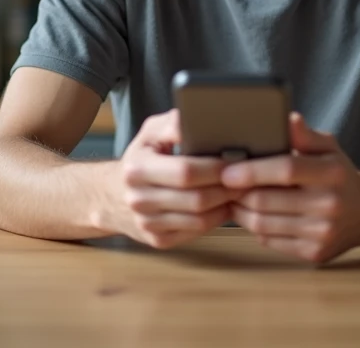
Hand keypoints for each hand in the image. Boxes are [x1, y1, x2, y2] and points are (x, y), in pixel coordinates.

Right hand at [112, 109, 238, 249]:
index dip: (215, 167)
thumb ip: (174, 124)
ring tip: (240, 191)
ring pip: (199, 220)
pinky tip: (224, 206)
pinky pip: (195, 233)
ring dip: (225, 205)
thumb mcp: (152, 132)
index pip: (185, 171)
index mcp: (138, 168)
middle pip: (196, 199)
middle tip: (247, 178)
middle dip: (227, 188)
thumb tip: (196, 119)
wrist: (112, 193)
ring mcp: (147, 223)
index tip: (236, 160)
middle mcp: (138, 199)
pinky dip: (215, 220)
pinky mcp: (158, 240)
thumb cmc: (143, 156)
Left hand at [222, 112, 359, 263]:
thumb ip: (305, 135)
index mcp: (332, 173)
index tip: (228, 171)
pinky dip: (255, 228)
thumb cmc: (340, 175)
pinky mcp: (313, 253)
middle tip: (226, 185)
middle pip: (267, 201)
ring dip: (241, 212)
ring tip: (236, 199)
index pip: (286, 170)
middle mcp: (329, 205)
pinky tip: (255, 216)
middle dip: (238, 193)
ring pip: (263, 224)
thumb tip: (288, 118)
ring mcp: (322, 233)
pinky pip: (270, 241)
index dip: (253, 171)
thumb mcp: (329, 148)